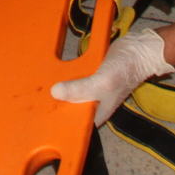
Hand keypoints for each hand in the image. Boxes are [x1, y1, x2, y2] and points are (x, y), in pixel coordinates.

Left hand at [51, 27, 173, 124]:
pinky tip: (52, 70)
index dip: (60, 120)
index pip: (75, 123)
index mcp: (97, 113)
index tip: (42, 115)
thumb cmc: (124, 71)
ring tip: (40, 84)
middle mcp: (93, 103)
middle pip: (70, 106)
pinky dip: (66, 73)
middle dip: (56, 101)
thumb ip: (79, 89)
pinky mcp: (90, 74)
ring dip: (60, 86)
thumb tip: (55, 93)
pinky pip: (74, 76)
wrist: (139, 50)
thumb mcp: (101, 83)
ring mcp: (91, 88)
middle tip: (36, 96)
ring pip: (71, 90)